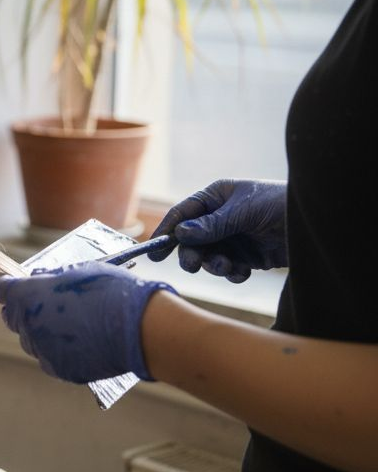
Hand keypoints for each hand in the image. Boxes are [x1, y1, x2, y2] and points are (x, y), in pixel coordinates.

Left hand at [0, 263, 174, 382]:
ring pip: (30, 341)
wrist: (138, 328)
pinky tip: (79, 343)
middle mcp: (28, 324)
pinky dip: (58, 352)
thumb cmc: (110, 291)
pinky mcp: (59, 369)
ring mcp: (42, 350)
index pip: (3, 291)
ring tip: (68, 326)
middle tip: (44, 305)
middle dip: (22, 310)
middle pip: (11, 318)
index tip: (20, 286)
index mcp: (27, 296)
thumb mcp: (77, 271)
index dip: (11, 287)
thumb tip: (39, 280)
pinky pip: (49, 359)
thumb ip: (51, 278)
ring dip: (40, 332)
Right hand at [149, 179, 286, 282]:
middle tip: (192, 265)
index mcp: (216, 197)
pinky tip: (243, 272)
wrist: (317, 225)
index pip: (183, 213)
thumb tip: (181, 233)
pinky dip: (232, 274)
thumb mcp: (243, 211)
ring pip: (209, 256)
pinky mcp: (248, 257)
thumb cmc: (279, 205)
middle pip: (192, 240)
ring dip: (213, 265)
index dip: (167, 230)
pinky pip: (229, 269)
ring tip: (226, 268)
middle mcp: (221, 218)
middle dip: (192, 253)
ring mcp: (234, 238)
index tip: (154, 250)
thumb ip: (212, 225)